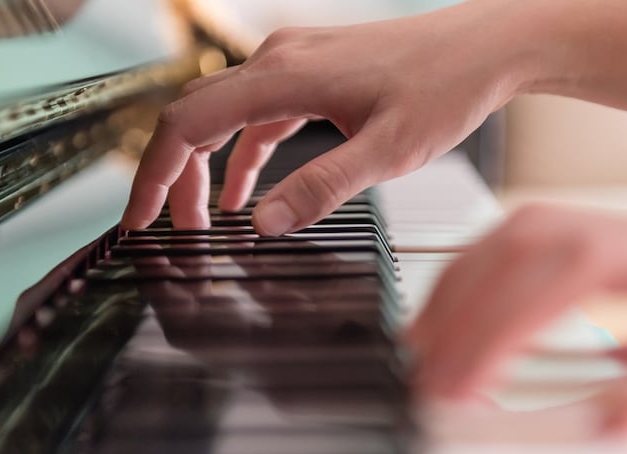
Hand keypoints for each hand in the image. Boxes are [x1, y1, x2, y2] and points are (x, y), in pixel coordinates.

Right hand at [123, 1, 539, 234]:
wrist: (487, 47)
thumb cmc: (446, 89)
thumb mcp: (388, 151)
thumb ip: (322, 186)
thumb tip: (262, 223)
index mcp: (284, 75)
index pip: (188, 123)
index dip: (155, 174)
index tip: (139, 220)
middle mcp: (278, 61)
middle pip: (193, 118)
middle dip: (174, 178)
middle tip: (174, 234)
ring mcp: (293, 63)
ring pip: (222, 116)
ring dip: (205, 169)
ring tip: (202, 222)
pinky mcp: (312, 73)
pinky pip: (256, 115)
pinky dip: (240, 154)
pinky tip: (243, 192)